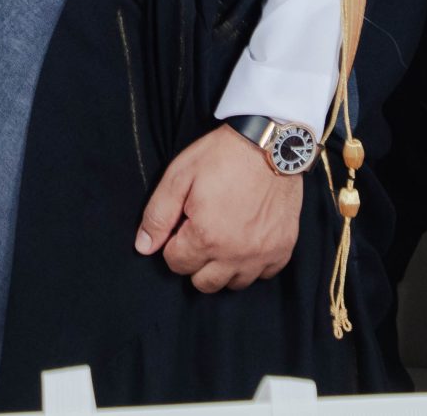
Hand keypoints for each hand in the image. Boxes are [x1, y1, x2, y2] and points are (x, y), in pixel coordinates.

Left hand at [134, 126, 302, 292]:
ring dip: (224, 267)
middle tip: (202, 232)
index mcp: (206, 237)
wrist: (272, 143)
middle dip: (196, 261)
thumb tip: (143, 247)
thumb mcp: (179, 176)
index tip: (184, 223)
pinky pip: (263, 275)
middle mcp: (235, 254)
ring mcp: (262, 255)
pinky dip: (253, 263)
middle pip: (203, 283)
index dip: (174, 243)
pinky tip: (247, 240)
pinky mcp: (282, 249)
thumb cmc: (223, 156)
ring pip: (233, 284)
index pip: (176, 264)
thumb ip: (158, 216)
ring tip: (224, 237)